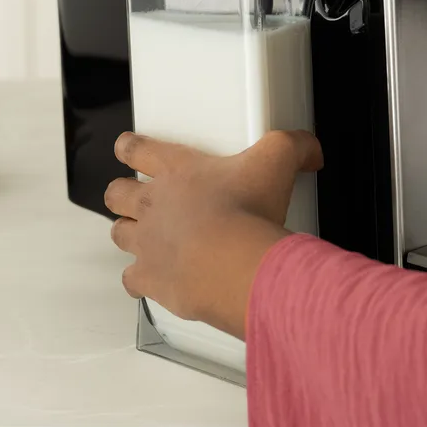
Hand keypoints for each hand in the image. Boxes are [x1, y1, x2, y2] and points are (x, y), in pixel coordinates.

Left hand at [103, 130, 323, 339]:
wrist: (236, 264)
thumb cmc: (248, 213)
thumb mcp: (278, 161)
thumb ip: (293, 147)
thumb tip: (310, 149)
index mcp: (177, 169)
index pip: (137, 149)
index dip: (130, 147)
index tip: (128, 148)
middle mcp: (154, 203)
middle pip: (116, 193)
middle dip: (122, 194)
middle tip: (134, 197)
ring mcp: (147, 243)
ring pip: (119, 233)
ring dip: (128, 233)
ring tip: (143, 237)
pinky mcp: (150, 278)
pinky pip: (131, 278)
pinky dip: (139, 279)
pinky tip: (152, 279)